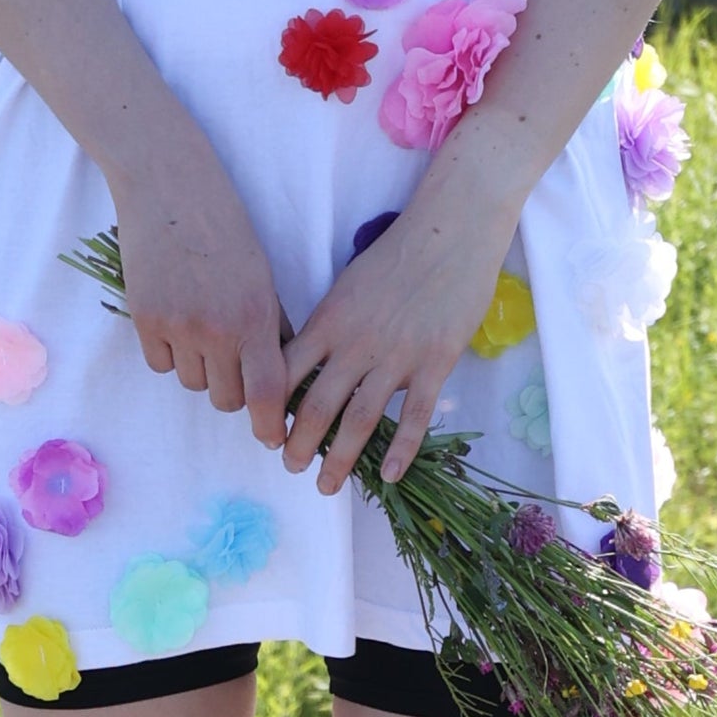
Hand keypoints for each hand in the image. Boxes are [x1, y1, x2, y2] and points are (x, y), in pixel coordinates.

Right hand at [109, 135, 290, 449]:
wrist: (170, 186)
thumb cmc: (225, 223)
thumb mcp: (261, 273)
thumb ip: (269, 324)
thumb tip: (278, 375)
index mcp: (255, 316)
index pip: (266, 393)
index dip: (269, 425)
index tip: (273, 439)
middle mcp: (216, 329)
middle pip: (226, 398)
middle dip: (233, 388)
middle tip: (233, 358)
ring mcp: (177, 327)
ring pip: (192, 383)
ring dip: (201, 368)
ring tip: (201, 324)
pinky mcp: (143, 320)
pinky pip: (160, 364)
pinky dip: (169, 352)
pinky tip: (174, 316)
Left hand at [279, 181, 520, 494]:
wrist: (451, 231)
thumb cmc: (397, 253)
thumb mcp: (349, 284)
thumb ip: (330, 324)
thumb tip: (306, 361)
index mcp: (331, 319)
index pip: (289, 372)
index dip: (271, 407)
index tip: (264, 431)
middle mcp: (358, 342)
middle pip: (318, 405)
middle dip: (299, 444)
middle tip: (289, 467)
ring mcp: (398, 355)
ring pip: (360, 419)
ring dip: (340, 458)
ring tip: (326, 485)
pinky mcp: (436, 362)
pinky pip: (415, 416)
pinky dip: (400, 450)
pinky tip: (389, 475)